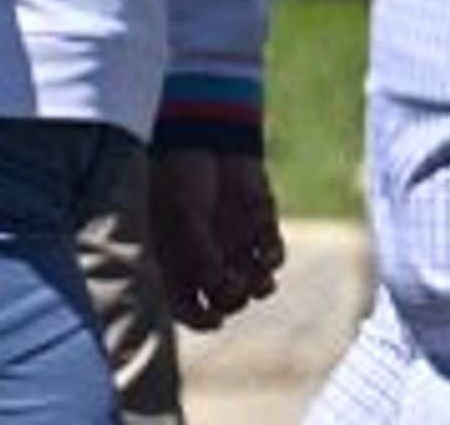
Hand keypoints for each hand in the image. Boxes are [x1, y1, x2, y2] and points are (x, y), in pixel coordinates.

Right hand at [150, 148, 284, 330]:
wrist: (205, 130)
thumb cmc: (183, 174)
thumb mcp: (186, 219)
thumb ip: (204, 259)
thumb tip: (226, 293)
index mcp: (176, 258)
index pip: (185, 304)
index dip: (199, 318)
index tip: (214, 319)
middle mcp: (205, 255)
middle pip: (224, 299)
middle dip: (233, 300)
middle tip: (235, 285)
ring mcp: (232, 240)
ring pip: (252, 282)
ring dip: (258, 286)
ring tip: (259, 278)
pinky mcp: (257, 224)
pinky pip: (271, 254)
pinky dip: (273, 259)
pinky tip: (268, 256)